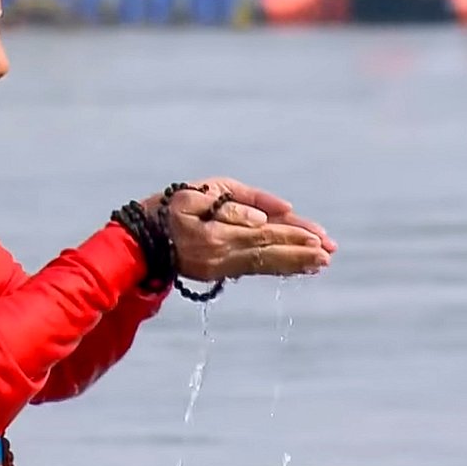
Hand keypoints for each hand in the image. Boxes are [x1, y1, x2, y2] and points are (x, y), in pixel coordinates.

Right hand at [145, 177, 334, 281]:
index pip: (262, 233)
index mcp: (215, 233)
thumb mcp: (196, 192)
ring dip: (294, 263)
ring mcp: (218, 267)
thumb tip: (273, 216)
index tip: (318, 237)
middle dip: (300, 252)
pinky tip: (297, 268)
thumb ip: (237, 200)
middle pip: (267, 251)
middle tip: (330, 253)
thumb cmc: (167, 207)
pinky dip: (277, 268)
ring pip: (263, 264)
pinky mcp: (216, 273)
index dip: (291, 235)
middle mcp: (220, 254)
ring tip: (321, 263)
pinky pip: (253, 269)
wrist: (136, 240)